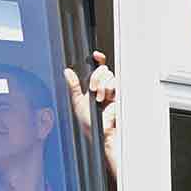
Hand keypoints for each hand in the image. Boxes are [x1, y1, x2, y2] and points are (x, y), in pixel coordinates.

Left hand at [64, 51, 118, 175]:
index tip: (96, 55)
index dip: (99, 59)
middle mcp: (106, 88)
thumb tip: (67, 71)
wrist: (102, 136)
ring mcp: (115, 92)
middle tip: (93, 91)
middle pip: (104, 70)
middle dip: (96, 77)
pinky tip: (107, 101)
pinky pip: (116, 85)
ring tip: (100, 100)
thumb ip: (73, 86)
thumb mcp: (78, 103)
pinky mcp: (122, 97)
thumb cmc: (91, 125)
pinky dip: (109, 91)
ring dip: (102, 86)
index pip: (99, 68)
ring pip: (110, 76)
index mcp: (96, 87)